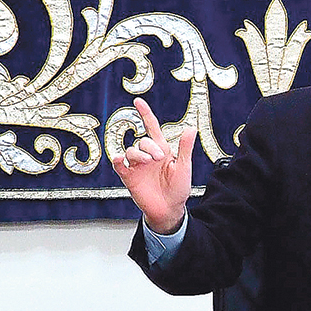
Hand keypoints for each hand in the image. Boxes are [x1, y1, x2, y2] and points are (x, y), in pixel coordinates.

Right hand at [109, 98, 193, 233]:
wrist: (169, 209)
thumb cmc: (178, 189)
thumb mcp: (184, 167)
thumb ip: (185, 148)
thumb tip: (191, 127)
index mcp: (162, 150)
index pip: (151, 128)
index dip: (145, 114)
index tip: (138, 101)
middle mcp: (148, 156)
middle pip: (142, 141)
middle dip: (150, 146)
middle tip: (159, 158)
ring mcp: (138, 166)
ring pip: (131, 151)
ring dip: (139, 154)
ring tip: (149, 162)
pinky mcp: (129, 177)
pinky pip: (120, 165)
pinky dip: (119, 160)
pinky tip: (121, 159)